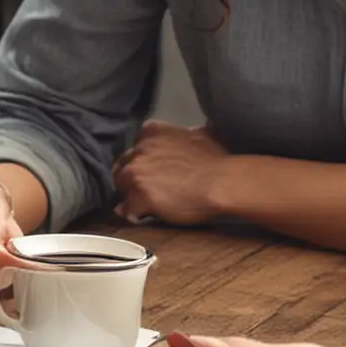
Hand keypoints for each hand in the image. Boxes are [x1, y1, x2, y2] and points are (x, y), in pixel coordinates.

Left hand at [112, 121, 228, 225]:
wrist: (222, 182)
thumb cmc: (216, 159)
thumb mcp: (198, 134)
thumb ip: (181, 134)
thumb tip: (187, 133)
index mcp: (150, 131)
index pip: (134, 149)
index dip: (142, 163)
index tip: (152, 172)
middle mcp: (138, 150)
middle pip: (123, 168)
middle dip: (133, 179)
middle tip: (150, 190)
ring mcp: (136, 174)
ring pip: (123, 189)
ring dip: (133, 197)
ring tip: (151, 205)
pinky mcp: (139, 197)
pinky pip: (129, 210)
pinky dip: (137, 214)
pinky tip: (150, 215)